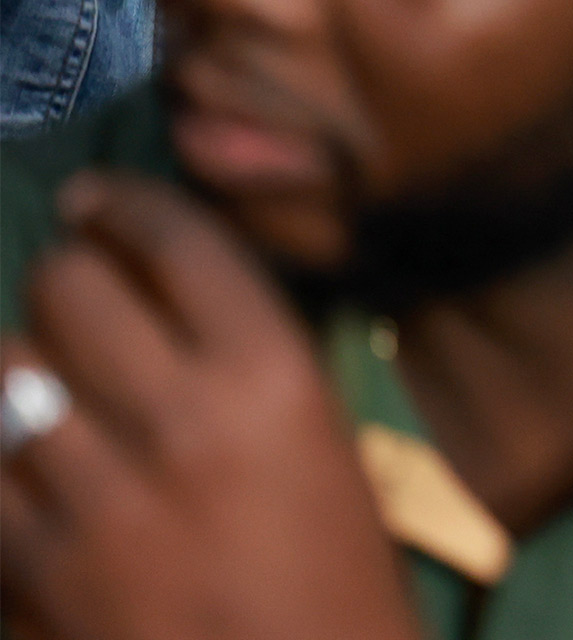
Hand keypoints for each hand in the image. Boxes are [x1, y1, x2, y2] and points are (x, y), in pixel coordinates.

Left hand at [0, 173, 422, 639]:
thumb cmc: (335, 572)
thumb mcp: (319, 441)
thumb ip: (244, 364)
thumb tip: (160, 297)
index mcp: (272, 377)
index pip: (178, 242)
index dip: (126, 206)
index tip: (100, 203)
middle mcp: (178, 417)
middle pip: (72, 286)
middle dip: (66, 279)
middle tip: (74, 295)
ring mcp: (91, 495)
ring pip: (4, 368)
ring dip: (18, 365)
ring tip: (38, 378)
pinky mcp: (27, 564)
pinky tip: (18, 455)